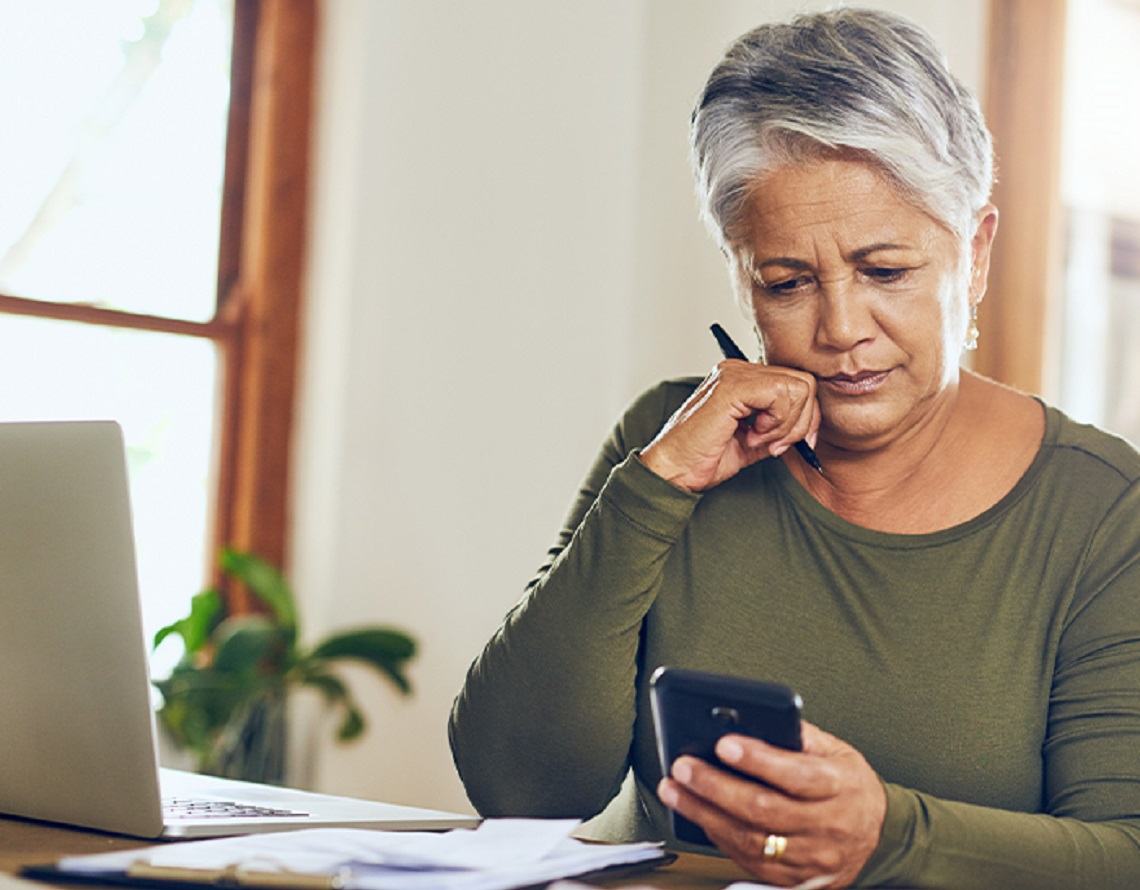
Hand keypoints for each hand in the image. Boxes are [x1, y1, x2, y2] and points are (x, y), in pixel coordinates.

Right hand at [639, 360, 818, 491]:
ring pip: (798, 388)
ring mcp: (735, 373)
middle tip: (772, 445)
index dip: (804, 417)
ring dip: (787, 424)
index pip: (797, 383)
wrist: (673, 470)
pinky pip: (782, 394)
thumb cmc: (705, 459)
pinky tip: (751, 436)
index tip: (788, 445)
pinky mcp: (732, 386)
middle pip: (804, 383)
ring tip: (757, 440)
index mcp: (742, 378)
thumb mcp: (755, 441)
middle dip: (800, 422)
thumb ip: (780, 426)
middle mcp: (739, 369)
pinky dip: (776, 422)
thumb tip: (812, 425)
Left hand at [657, 721, 885, 887]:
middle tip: (684, 766)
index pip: (796, 775)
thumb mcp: (836, 750)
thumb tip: (751, 719)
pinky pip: (750, 862)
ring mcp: (812, 859)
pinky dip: (718, 838)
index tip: (724, 743)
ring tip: (675, 790)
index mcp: (841, 786)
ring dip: (705, 814)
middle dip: (717, 787)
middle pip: (765, 810)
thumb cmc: (848, 784)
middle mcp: (828, 826)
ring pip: (751, 840)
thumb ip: (798, 735)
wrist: (878, 835)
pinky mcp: (796, 880)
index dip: (758, 760)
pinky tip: (697, 816)